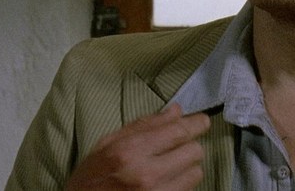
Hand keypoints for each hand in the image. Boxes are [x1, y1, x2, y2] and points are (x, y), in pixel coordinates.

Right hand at [66, 103, 210, 190]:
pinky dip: (182, 183)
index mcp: (130, 151)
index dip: (196, 124)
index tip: (202, 121)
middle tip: (180, 146)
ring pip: (196, 173)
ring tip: (171, 166)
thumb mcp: (109, 143)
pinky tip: (168, 181)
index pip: (178, 132)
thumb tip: (176, 111)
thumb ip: (144, 125)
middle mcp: (146, 175)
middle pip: (193, 152)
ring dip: (188, 167)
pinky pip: (187, 190)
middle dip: (190, 146)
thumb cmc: (92, 176)